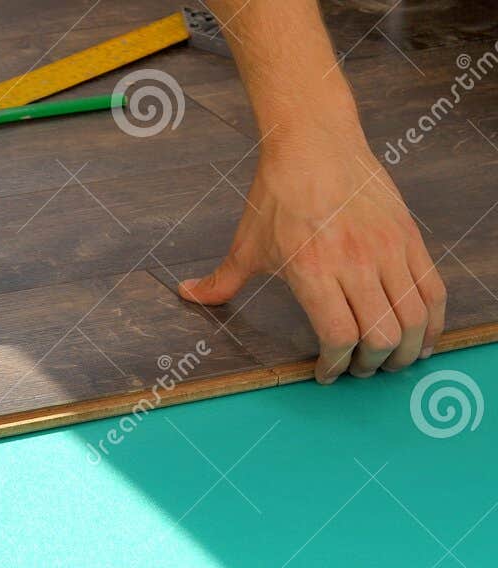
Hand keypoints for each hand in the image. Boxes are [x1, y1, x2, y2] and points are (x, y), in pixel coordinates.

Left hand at [178, 135, 445, 382]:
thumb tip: (187, 294)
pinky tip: (423, 334)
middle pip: (381, 335)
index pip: (339, 337)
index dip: (336, 365)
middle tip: (360, 370)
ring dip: (406, 348)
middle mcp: (355, 264)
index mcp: (313, 272)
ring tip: (393, 359)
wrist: (315, 142)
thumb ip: (222, 280)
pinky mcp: (409, 236)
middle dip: (371, 364)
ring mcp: (387, 250)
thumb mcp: (246, 243)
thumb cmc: (278, 193)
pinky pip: (433, 288)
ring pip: (413, 316)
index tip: (327, 373)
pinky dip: (432, 318)